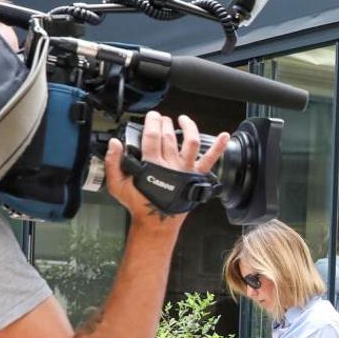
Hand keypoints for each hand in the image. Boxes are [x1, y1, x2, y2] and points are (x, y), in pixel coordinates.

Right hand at [103, 111, 230, 228]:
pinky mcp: (196, 176)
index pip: (152, 136)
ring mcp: (185, 169)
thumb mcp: (117, 185)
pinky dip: (219, 148)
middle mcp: (171, 165)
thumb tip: (114, 144)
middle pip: (169, 135)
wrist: (157, 221)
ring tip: (183, 120)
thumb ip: (113, 163)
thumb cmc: (139, 204)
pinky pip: (210, 160)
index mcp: (152, 164)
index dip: (152, 122)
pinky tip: (225, 136)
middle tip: (161, 119)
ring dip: (188, 127)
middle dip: (165, 122)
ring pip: (191, 142)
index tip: (152, 116)